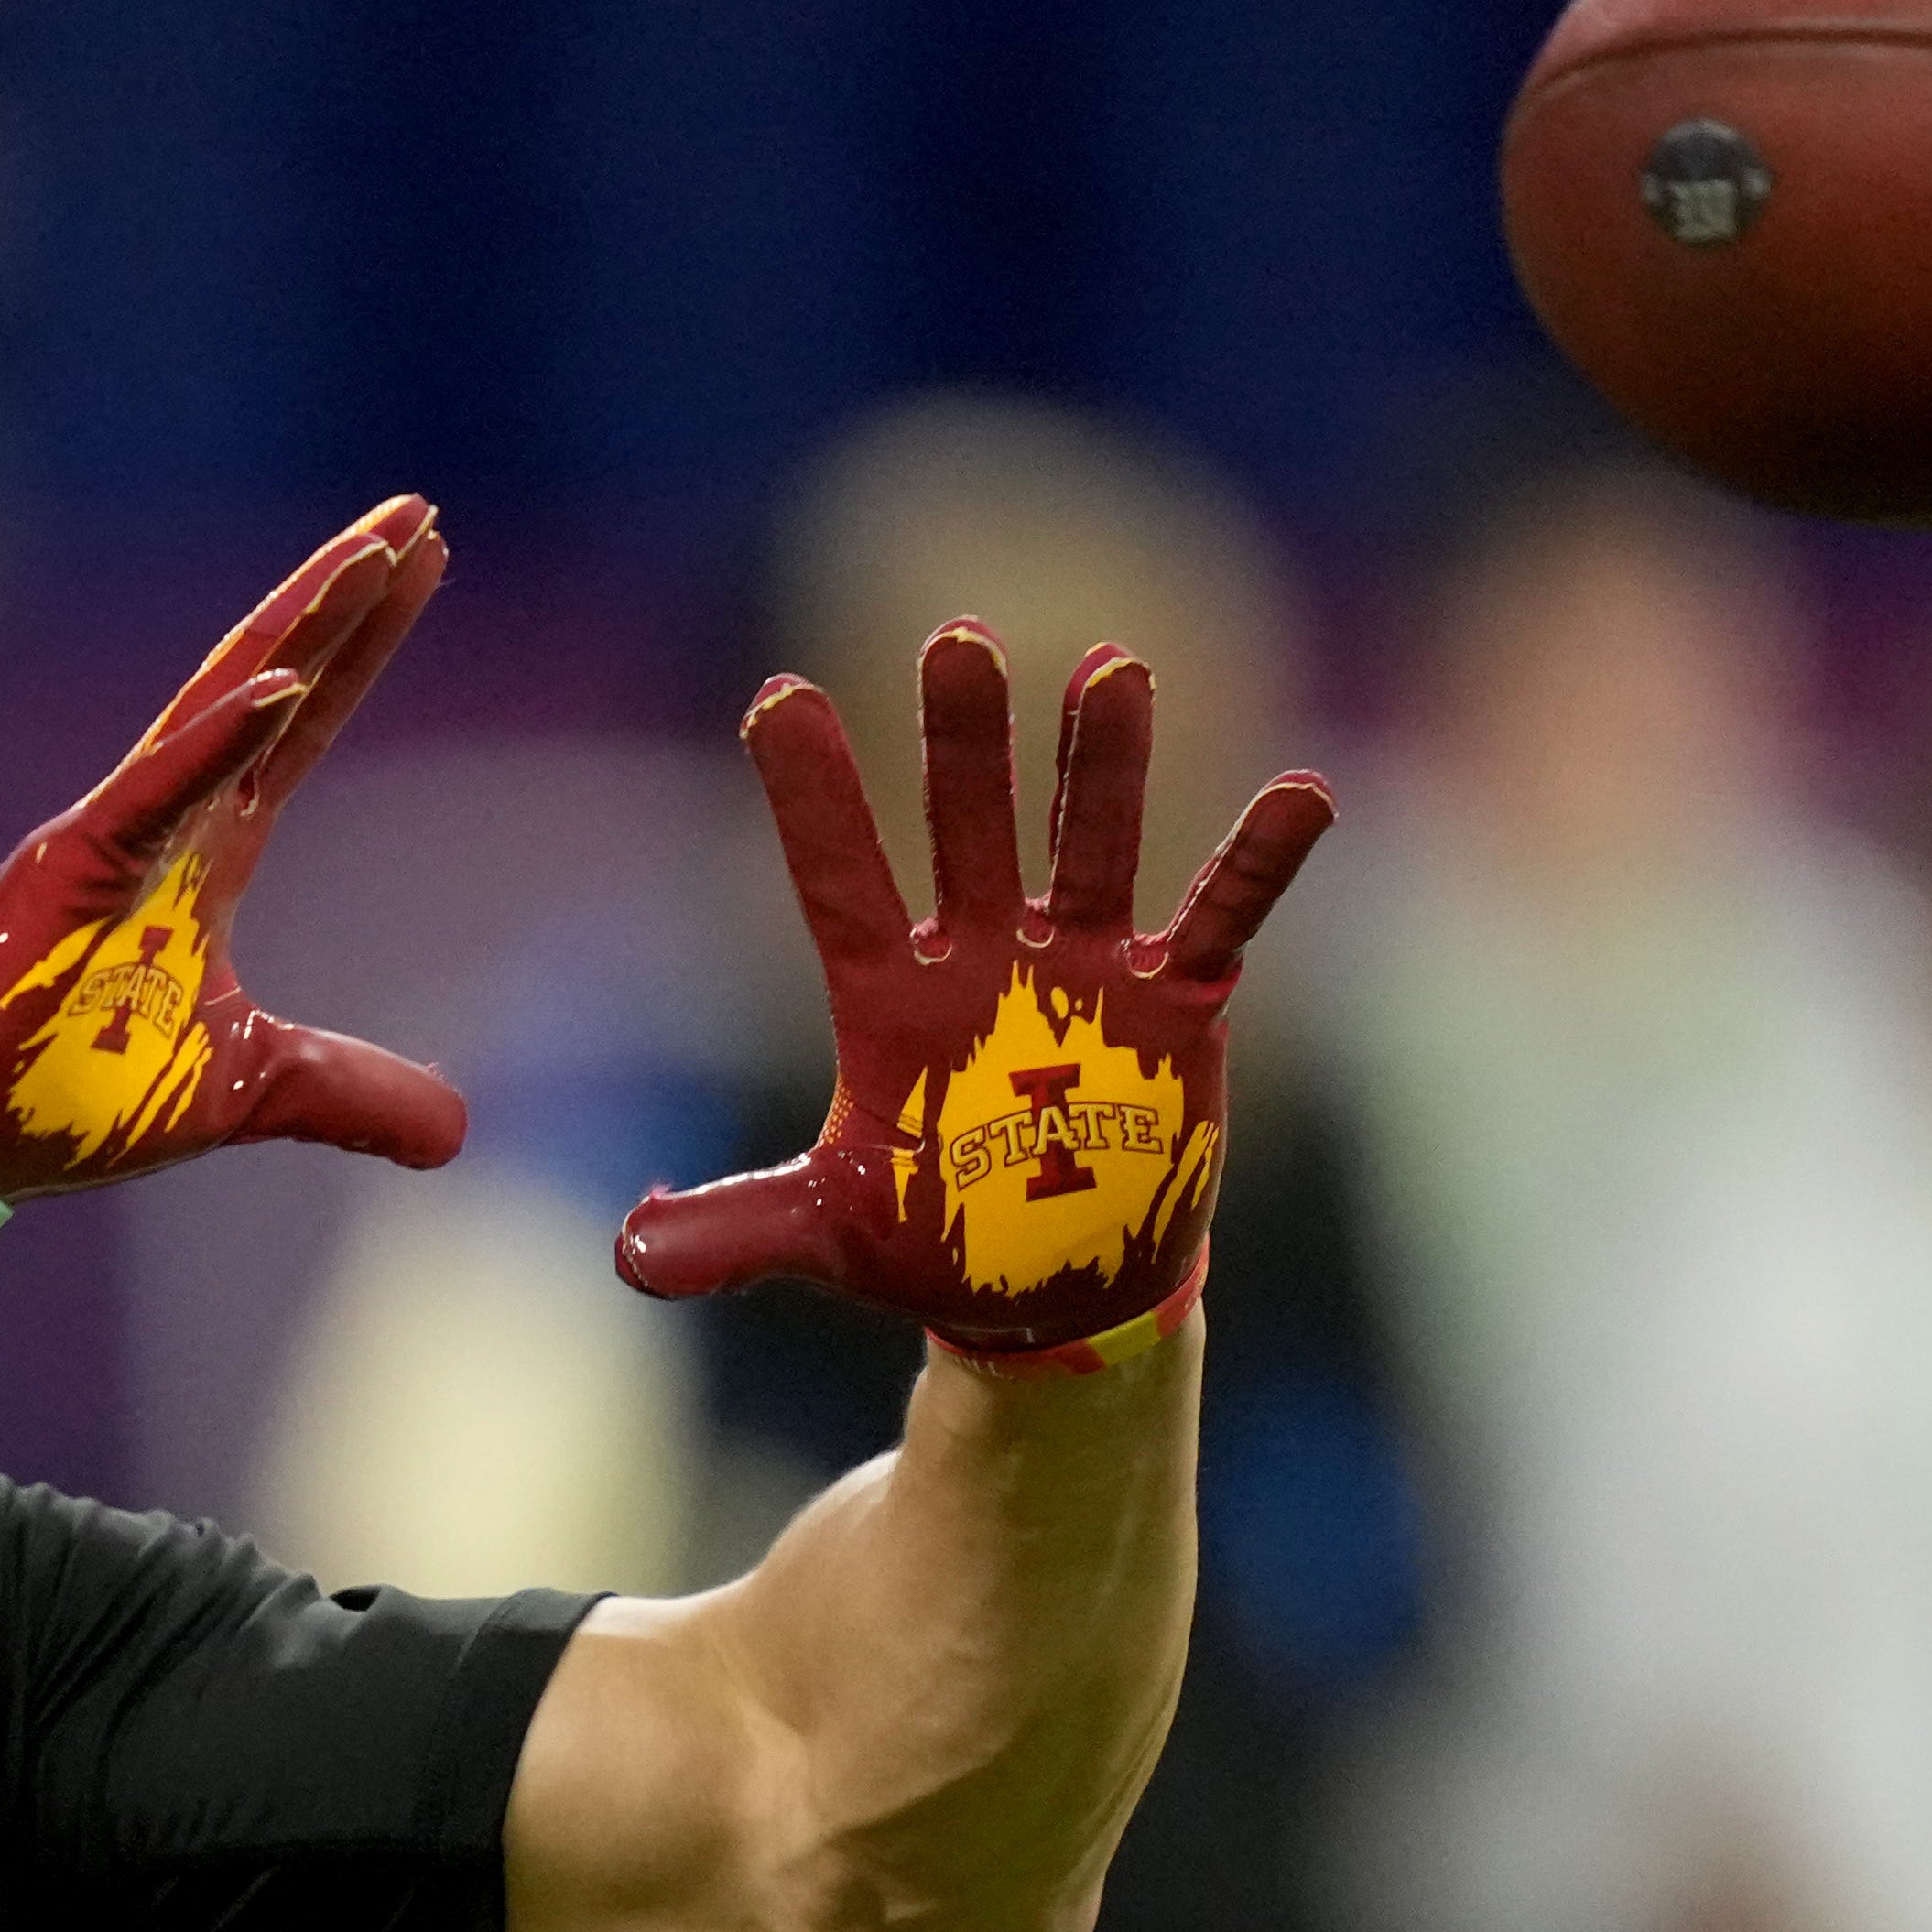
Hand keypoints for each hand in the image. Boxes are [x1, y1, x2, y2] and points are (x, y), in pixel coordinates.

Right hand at [0, 498, 469, 1200]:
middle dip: (348, 598)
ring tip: (375, 551)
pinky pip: (157, 790)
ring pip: (222, 702)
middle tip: (417, 513)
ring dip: (301, 627)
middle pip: (276, 681)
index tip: (420, 565)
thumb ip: (350, 1093)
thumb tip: (456, 1131)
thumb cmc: (71, 1094)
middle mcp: (170, 819)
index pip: (303, 726)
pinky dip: (218, 739)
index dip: (360, 649)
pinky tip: (283, 683)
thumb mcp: (249, 1091)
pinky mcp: (72, 866)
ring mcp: (119, 832)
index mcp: (207, 854)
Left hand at [616, 626, 1330, 1353]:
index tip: (773, 700)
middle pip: (970, 831)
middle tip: (955, 640)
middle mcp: (985, 960)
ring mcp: (1083, 974)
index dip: (813, 798)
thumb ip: (734, 1233)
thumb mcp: (825, 1236)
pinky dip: (1262, 861)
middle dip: (965, 743)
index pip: (838, 883)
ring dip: (1102, 768)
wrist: (1047, 1291)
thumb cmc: (929, 1243)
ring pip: (1092, 847)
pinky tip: (1305, 793)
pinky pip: (1224, 920)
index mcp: (891, 1001)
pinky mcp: (1174, 1008)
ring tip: (1113, 671)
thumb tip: (626, 1258)